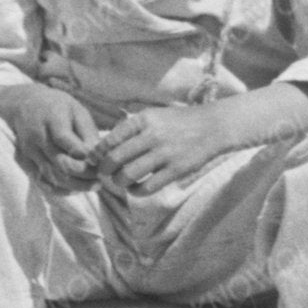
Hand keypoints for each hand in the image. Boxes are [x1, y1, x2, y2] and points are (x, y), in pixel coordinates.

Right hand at [0, 85, 97, 188]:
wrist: (24, 105)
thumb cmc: (58, 108)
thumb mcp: (77, 111)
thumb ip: (88, 133)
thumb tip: (98, 157)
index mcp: (51, 118)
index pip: (65, 140)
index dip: (84, 155)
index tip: (100, 161)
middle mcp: (36, 136)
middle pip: (61, 163)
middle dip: (84, 175)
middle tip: (100, 178)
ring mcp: (28, 151)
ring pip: (53, 177)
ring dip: (76, 185)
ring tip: (93, 185)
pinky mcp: (24, 162)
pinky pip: (44, 183)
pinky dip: (62, 189)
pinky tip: (76, 187)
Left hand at [88, 96, 245, 202]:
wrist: (212, 127)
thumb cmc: (178, 122)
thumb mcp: (154, 116)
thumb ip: (133, 128)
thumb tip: (105, 146)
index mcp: (144, 119)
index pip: (112, 137)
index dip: (99, 152)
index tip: (94, 159)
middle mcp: (152, 135)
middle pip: (116, 158)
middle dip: (104, 169)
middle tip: (103, 174)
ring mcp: (165, 153)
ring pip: (129, 174)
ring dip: (119, 182)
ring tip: (120, 182)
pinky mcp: (176, 170)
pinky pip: (148, 187)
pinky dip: (136, 191)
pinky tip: (135, 190)